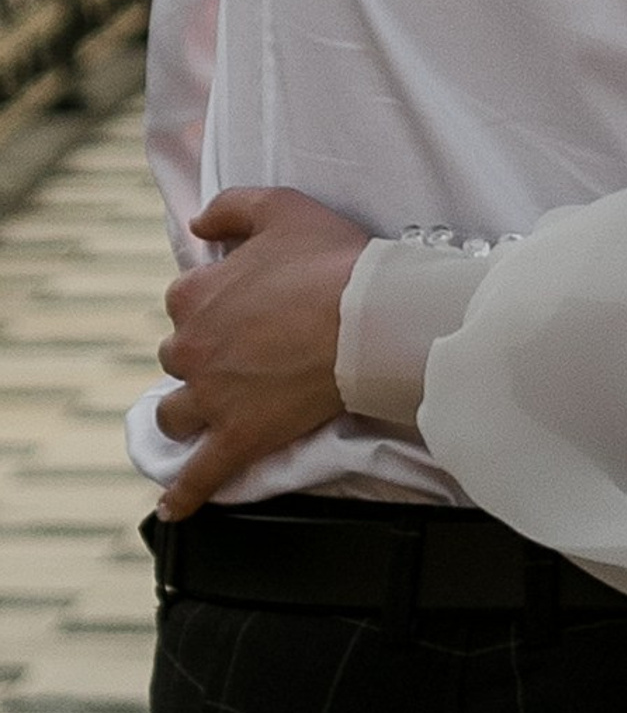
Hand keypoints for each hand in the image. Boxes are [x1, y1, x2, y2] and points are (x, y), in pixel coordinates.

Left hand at [153, 188, 369, 521]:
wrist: (367, 316)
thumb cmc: (330, 258)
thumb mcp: (281, 206)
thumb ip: (230, 207)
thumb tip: (197, 224)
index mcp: (195, 295)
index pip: (183, 299)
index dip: (213, 299)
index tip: (243, 303)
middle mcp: (191, 348)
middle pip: (177, 356)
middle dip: (201, 355)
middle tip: (243, 351)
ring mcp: (211, 398)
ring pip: (175, 414)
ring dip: (187, 412)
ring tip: (208, 414)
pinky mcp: (237, 438)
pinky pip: (198, 475)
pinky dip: (182, 494)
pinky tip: (174, 506)